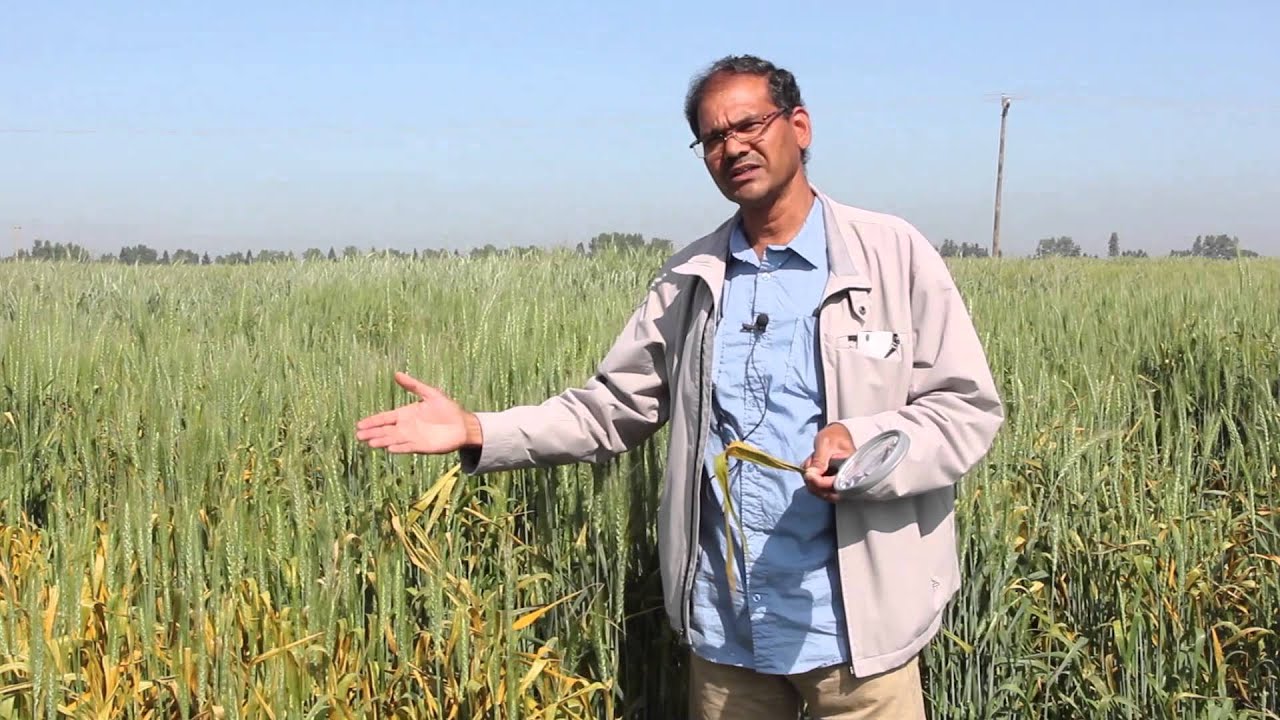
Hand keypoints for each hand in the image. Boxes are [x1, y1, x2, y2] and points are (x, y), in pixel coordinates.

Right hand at [354, 371, 481, 453]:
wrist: (463, 424)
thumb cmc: (447, 408)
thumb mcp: (430, 393)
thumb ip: (413, 385)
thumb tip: (396, 373)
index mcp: (405, 414)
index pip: (385, 418)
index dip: (373, 421)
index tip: (360, 424)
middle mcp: (406, 427)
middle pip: (385, 430)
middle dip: (372, 433)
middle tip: (359, 435)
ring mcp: (412, 438)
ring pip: (393, 440)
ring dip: (382, 441)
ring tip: (370, 443)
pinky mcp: (421, 446)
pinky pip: (407, 447)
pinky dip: (398, 447)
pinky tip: (389, 448)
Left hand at [802, 423, 855, 502]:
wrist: (837, 434)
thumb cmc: (833, 436)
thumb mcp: (825, 444)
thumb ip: (819, 460)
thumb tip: (811, 475)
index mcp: (851, 468)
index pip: (835, 484)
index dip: (819, 483)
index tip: (808, 474)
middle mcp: (849, 479)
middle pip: (831, 494)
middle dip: (814, 486)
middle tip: (806, 472)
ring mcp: (841, 482)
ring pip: (824, 493)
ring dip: (811, 482)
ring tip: (810, 464)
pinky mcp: (833, 483)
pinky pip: (821, 489)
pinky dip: (812, 481)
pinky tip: (811, 468)